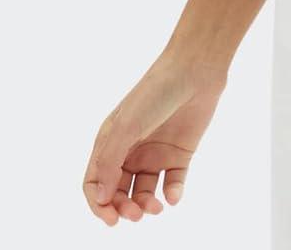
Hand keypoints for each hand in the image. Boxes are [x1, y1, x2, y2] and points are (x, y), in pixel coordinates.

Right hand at [82, 50, 227, 225]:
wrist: (195, 70)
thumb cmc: (155, 92)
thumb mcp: (126, 126)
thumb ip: (110, 163)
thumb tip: (101, 198)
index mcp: (111, 142)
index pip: (95, 183)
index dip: (99, 204)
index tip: (112, 219)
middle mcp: (131, 150)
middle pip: (119, 192)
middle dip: (124, 208)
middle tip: (135, 214)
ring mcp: (155, 153)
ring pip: (145, 192)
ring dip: (147, 205)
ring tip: (156, 207)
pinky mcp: (179, 153)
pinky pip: (173, 183)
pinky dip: (172, 194)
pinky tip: (173, 196)